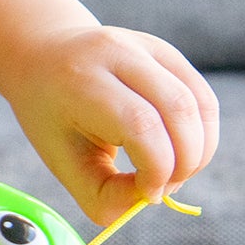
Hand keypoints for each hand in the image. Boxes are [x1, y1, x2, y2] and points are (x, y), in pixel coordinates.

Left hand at [0, 24, 219, 225]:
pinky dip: (203, 133)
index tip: (148, 193)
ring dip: (200, 151)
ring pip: (197, 104)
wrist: (41, 59)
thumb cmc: (52, 117)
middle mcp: (114, 53)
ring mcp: (143, 45)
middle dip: (184, 163)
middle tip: (165, 186)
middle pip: (177, 111)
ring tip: (174, 171)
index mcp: (80, 81)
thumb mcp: (63, 162)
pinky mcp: (164, 50)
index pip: (140, 124)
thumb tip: (151, 199)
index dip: (157, 168)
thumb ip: (103, 196)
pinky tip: (181, 151)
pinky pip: (202, 97)